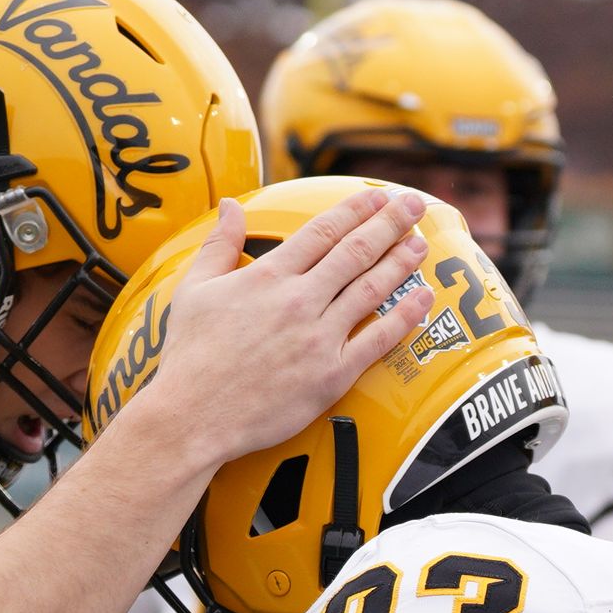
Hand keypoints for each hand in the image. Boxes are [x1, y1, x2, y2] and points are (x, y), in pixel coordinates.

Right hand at [122, 191, 431, 468]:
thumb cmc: (189, 355)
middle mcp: (299, 300)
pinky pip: (378, 339)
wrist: (193, 415)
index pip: (323, 231)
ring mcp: (319, 337)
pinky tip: (423, 298)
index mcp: (268, 276)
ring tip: (421, 243)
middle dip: (390, 224)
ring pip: (371, 289)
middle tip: (414, 205)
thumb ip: (219, 244)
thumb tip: (229, 206)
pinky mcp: (332, 374)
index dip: (356, 210)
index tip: (377, 196)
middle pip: (355, 252)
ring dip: (401, 262)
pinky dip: (405, 316)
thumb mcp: (193, 289)